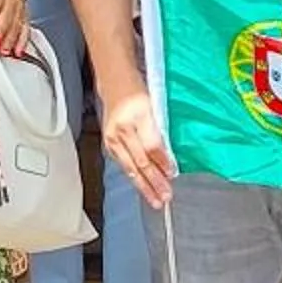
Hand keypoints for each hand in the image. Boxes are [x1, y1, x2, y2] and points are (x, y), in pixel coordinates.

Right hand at [101, 91, 176, 208]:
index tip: (172, 173)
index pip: (151, 145)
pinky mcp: (109, 144)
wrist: (115, 82)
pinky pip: (124, 164)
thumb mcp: (154, 106)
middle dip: (154, 181)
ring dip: (144, 186)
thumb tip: (168, 158)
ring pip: (130, 167)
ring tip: (155, 199)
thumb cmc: (136, 92)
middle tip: (165, 196)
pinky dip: (134, 177)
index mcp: (135, 116)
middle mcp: (122, 129)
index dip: (162, 161)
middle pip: (140, 161)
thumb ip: (159, 131)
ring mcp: (113, 138)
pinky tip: (142, 187)